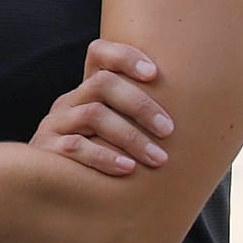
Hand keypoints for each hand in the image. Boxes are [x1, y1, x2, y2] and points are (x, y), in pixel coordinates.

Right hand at [32, 40, 173, 176]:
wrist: (49, 187)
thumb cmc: (98, 158)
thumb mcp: (113, 132)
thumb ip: (138, 118)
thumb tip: (196, 112)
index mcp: (87, 91)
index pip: (99, 54)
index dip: (125, 56)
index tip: (153, 73)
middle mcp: (69, 101)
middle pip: (102, 83)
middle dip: (140, 105)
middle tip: (168, 130)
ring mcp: (55, 124)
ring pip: (93, 114)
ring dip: (130, 136)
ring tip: (157, 158)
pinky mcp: (47, 150)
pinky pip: (75, 146)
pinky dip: (104, 157)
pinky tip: (128, 169)